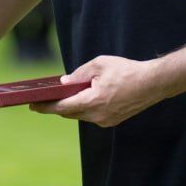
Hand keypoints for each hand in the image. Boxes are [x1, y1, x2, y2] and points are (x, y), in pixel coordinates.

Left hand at [29, 56, 162, 127]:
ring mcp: (106, 120)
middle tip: (41, 100)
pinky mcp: (113, 120)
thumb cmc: (126, 71)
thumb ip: (79, 74)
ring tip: (59, 97)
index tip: (32, 105)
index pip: (62, 108)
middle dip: (56, 106)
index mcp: (93, 102)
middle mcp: (98, 116)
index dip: (45, 107)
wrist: (154, 83)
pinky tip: (80, 98)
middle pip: (70, 113)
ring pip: (81, 115)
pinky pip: (92, 115)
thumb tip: (64, 83)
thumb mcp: (99, 65)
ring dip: (70, 107)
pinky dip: (83, 108)